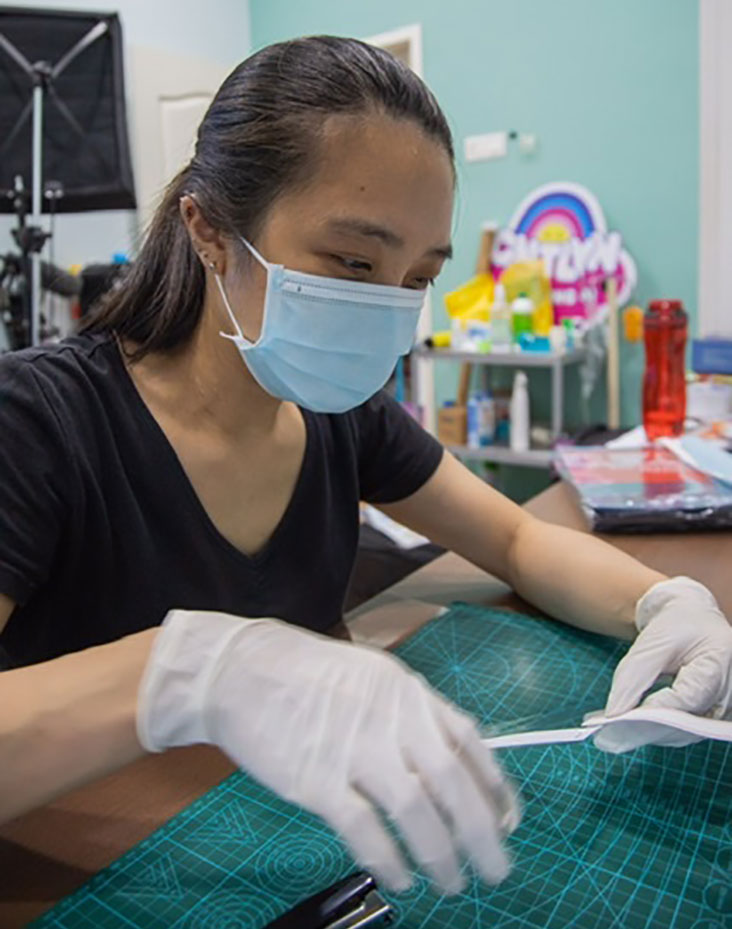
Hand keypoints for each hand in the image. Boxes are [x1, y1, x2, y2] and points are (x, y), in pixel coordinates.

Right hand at [137, 610, 519, 894]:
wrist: (240, 671)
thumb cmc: (306, 674)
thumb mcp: (372, 677)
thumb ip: (410, 715)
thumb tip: (449, 763)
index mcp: (407, 692)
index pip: (468, 741)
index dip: (495, 786)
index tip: (509, 821)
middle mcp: (390, 719)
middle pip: (451, 784)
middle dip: (482, 834)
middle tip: (496, 870)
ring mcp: (354, 749)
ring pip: (416, 812)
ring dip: (441, 855)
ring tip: (452, 883)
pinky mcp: (317, 780)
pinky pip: (365, 830)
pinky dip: (389, 860)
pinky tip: (401, 877)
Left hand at [596, 577, 731, 752]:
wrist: (694, 620)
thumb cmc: (677, 626)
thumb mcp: (652, 641)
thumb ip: (632, 676)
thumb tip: (614, 713)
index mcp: (718, 662)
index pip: (690, 696)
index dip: (657, 709)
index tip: (625, 718)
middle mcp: (728, 690)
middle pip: (688, 721)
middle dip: (648, 728)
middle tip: (612, 734)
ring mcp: (723, 707)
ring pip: (685, 733)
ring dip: (650, 734)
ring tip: (615, 733)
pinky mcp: (711, 717)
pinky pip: (684, 732)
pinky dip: (658, 731)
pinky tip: (632, 728)